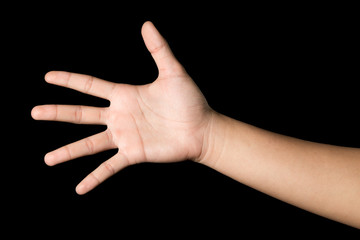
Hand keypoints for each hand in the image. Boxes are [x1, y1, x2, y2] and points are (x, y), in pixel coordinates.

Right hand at [32, 21, 212, 194]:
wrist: (202, 129)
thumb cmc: (190, 101)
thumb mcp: (173, 72)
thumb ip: (159, 49)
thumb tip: (146, 24)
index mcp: (125, 96)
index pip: (90, 86)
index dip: (69, 80)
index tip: (48, 77)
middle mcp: (119, 116)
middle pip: (81, 115)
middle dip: (57, 113)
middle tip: (34, 113)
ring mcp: (125, 137)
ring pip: (90, 144)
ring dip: (68, 151)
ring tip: (48, 159)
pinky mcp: (133, 154)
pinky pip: (109, 167)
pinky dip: (95, 178)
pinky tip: (79, 189)